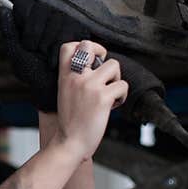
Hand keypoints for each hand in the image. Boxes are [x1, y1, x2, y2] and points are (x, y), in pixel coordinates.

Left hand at [0, 0, 90, 111]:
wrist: (54, 88)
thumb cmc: (34, 72)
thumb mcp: (17, 53)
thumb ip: (9, 32)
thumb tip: (2, 10)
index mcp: (29, 20)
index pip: (24, 5)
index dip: (24, 22)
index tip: (26, 41)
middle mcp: (47, 15)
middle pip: (40, 10)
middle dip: (35, 36)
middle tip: (37, 51)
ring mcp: (64, 19)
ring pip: (55, 18)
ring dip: (48, 42)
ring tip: (47, 55)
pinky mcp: (79, 27)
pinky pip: (68, 29)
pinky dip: (59, 47)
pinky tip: (56, 57)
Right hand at [55, 41, 127, 160]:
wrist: (70, 143)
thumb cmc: (70, 121)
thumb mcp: (65, 94)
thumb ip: (75, 78)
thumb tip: (95, 65)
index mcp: (64, 76)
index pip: (69, 46)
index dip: (84, 46)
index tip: (92, 58)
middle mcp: (76, 77)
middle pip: (90, 46)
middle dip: (102, 55)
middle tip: (104, 72)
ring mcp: (90, 86)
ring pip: (114, 65)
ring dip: (116, 80)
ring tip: (109, 94)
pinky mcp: (103, 98)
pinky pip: (123, 85)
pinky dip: (122, 97)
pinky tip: (112, 107)